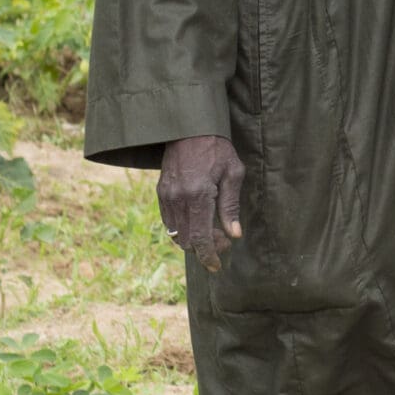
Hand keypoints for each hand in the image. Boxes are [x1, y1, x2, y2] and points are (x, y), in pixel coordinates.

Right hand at [158, 135, 245, 271]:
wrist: (189, 128)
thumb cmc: (217, 149)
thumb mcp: (233, 173)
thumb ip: (231, 206)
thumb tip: (234, 234)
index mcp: (198, 195)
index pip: (200, 238)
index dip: (208, 256)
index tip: (217, 266)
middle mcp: (178, 199)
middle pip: (187, 240)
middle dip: (205, 247)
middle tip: (224, 240)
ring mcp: (166, 197)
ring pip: (176, 234)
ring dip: (194, 239)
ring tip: (213, 230)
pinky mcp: (160, 193)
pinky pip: (169, 222)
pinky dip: (183, 228)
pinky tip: (198, 221)